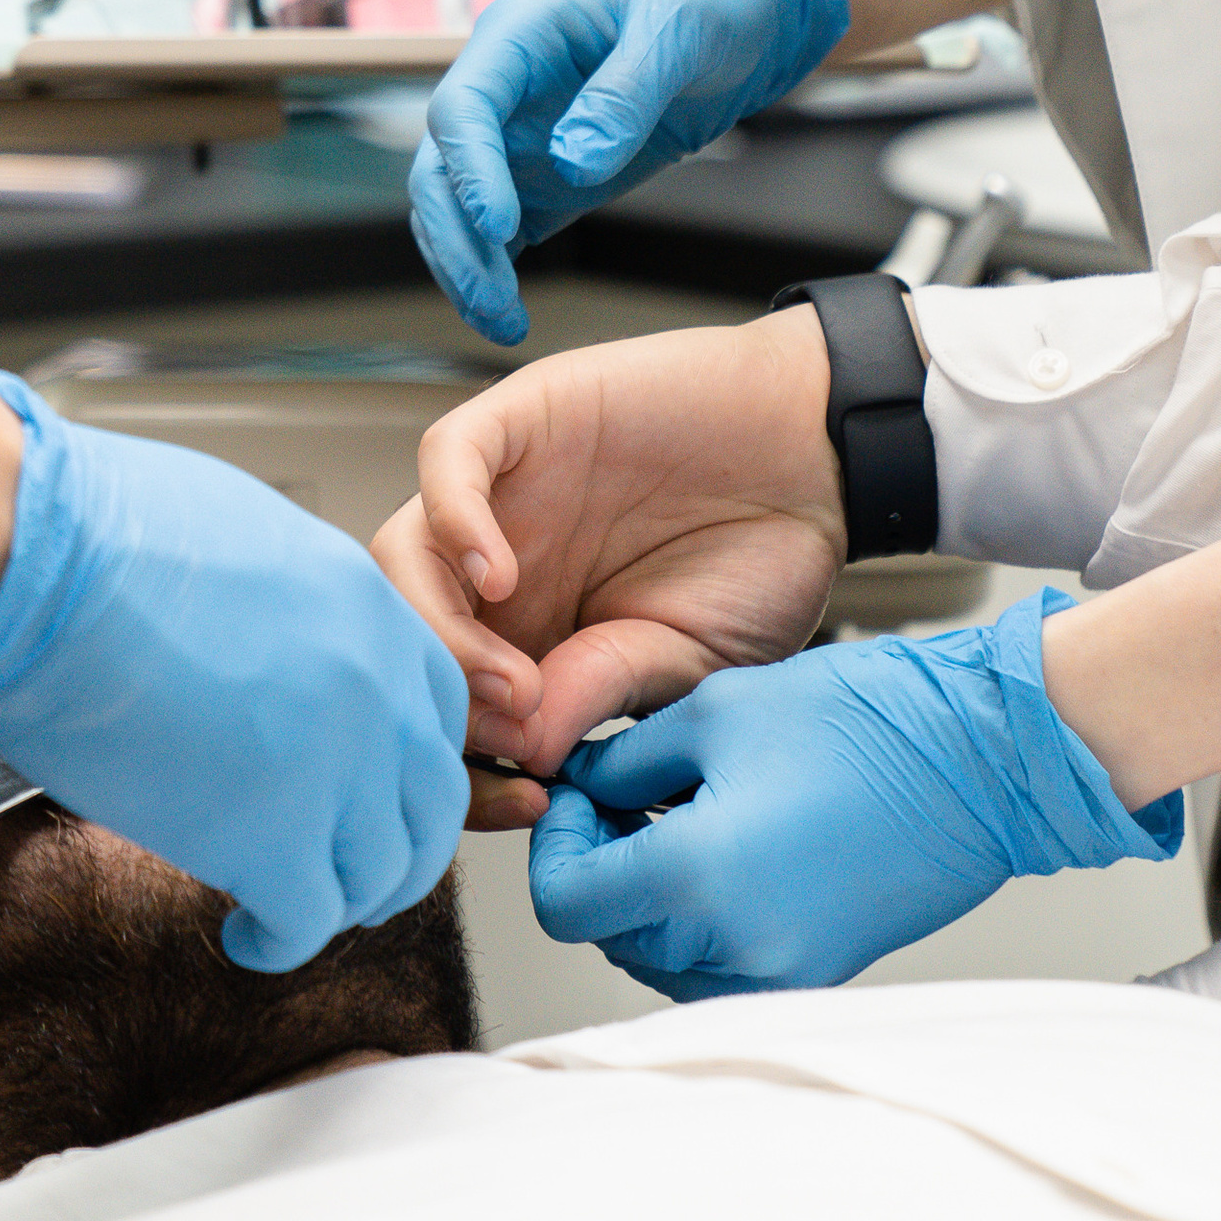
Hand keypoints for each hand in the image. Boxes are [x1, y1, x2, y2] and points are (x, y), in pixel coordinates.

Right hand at [0, 367, 470, 972]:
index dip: (404, 762)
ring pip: (379, 873)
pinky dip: (278, 940)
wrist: (46, 564)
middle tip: (354, 872)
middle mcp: (373, 689)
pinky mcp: (272, 837)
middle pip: (431, 803)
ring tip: (291, 910)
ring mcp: (333, 767)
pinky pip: (308, 921)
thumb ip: (291, 610)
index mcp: (365, 606)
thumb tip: (278, 653)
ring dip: (339, 902)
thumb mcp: (242, 539)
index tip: (373, 790)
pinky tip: (246, 934)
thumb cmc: (102, 533)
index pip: (435, 710)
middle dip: (395, 849)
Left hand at [372, 311, 844, 822]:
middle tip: (513, 736)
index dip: (461, 761)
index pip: (442, 701)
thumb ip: (601, 691)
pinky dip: (454, 519)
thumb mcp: (686, 661)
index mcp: (529, 635)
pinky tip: (501, 578)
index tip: (520, 800)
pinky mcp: (523, 419)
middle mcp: (500, 568)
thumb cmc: (759, 559)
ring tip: (516, 680)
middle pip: (401, 630)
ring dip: (437, 629)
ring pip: (404, 555)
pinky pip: (448, 461)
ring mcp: (504, 495)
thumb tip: (527, 753)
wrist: (818, 459)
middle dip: (441, 701)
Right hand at [412, 0, 848, 340]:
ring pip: (456, 209)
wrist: (738, 16)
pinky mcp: (542, 180)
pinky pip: (497, 234)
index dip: (470, 167)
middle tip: (492, 298)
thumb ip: (624, 91)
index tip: (500, 224)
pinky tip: (508, 314)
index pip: (464, 105)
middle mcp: (503, 90)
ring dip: (467, 266)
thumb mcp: (676, 31)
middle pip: (442, 167)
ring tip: (503, 321)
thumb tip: (574, 158)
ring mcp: (517, 138)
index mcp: (518, 37)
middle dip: (457, 236)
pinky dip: (493, 273)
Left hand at [528, 588, 1181, 997]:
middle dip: (601, 862)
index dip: (557, 844)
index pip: (566, 904)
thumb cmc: (861, 724)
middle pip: (611, 932)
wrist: (980, 761)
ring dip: (647, 893)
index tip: (580, 795)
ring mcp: (781, 973)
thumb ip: (622, 761)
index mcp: (698, 882)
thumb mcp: (712, 712)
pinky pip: (720, 963)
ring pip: (661, 955)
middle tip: (624, 791)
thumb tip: (577, 784)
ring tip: (679, 811)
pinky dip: (699, 916)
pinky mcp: (815, 973)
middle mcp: (736, 949)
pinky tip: (724, 843)